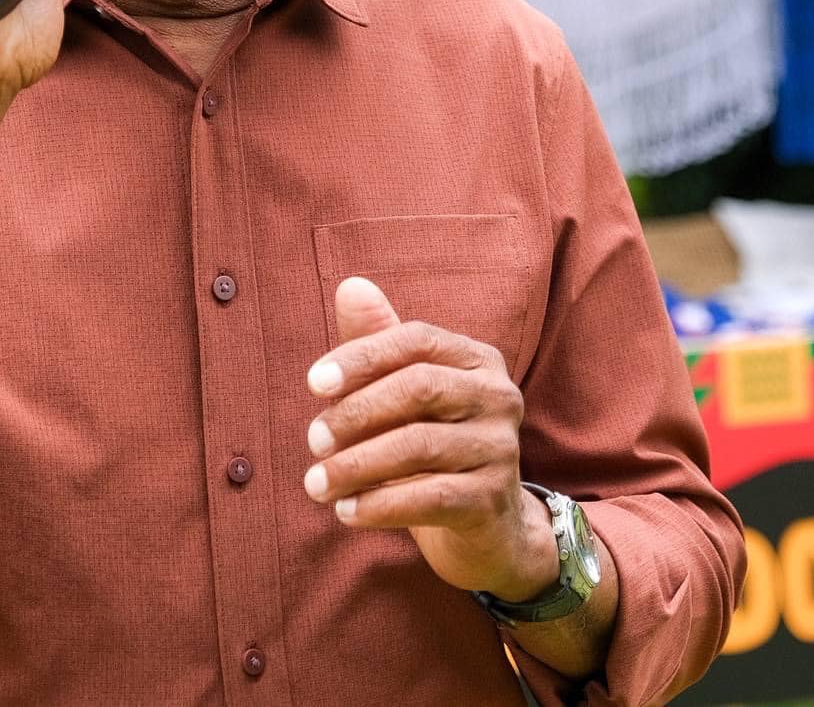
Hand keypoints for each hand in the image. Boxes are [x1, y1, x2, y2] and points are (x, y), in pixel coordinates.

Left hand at [304, 278, 559, 602]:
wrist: (489, 526)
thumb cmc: (437, 445)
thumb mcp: (408, 394)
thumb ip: (380, 342)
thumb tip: (350, 286)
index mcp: (477, 359)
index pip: (416, 340)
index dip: (363, 356)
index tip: (314, 383)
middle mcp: (498, 395)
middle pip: (419, 388)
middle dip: (357, 412)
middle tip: (312, 439)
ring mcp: (501, 448)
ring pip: (419, 446)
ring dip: (356, 465)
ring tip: (316, 483)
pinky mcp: (492, 499)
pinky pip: (429, 497)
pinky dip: (380, 504)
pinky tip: (346, 512)